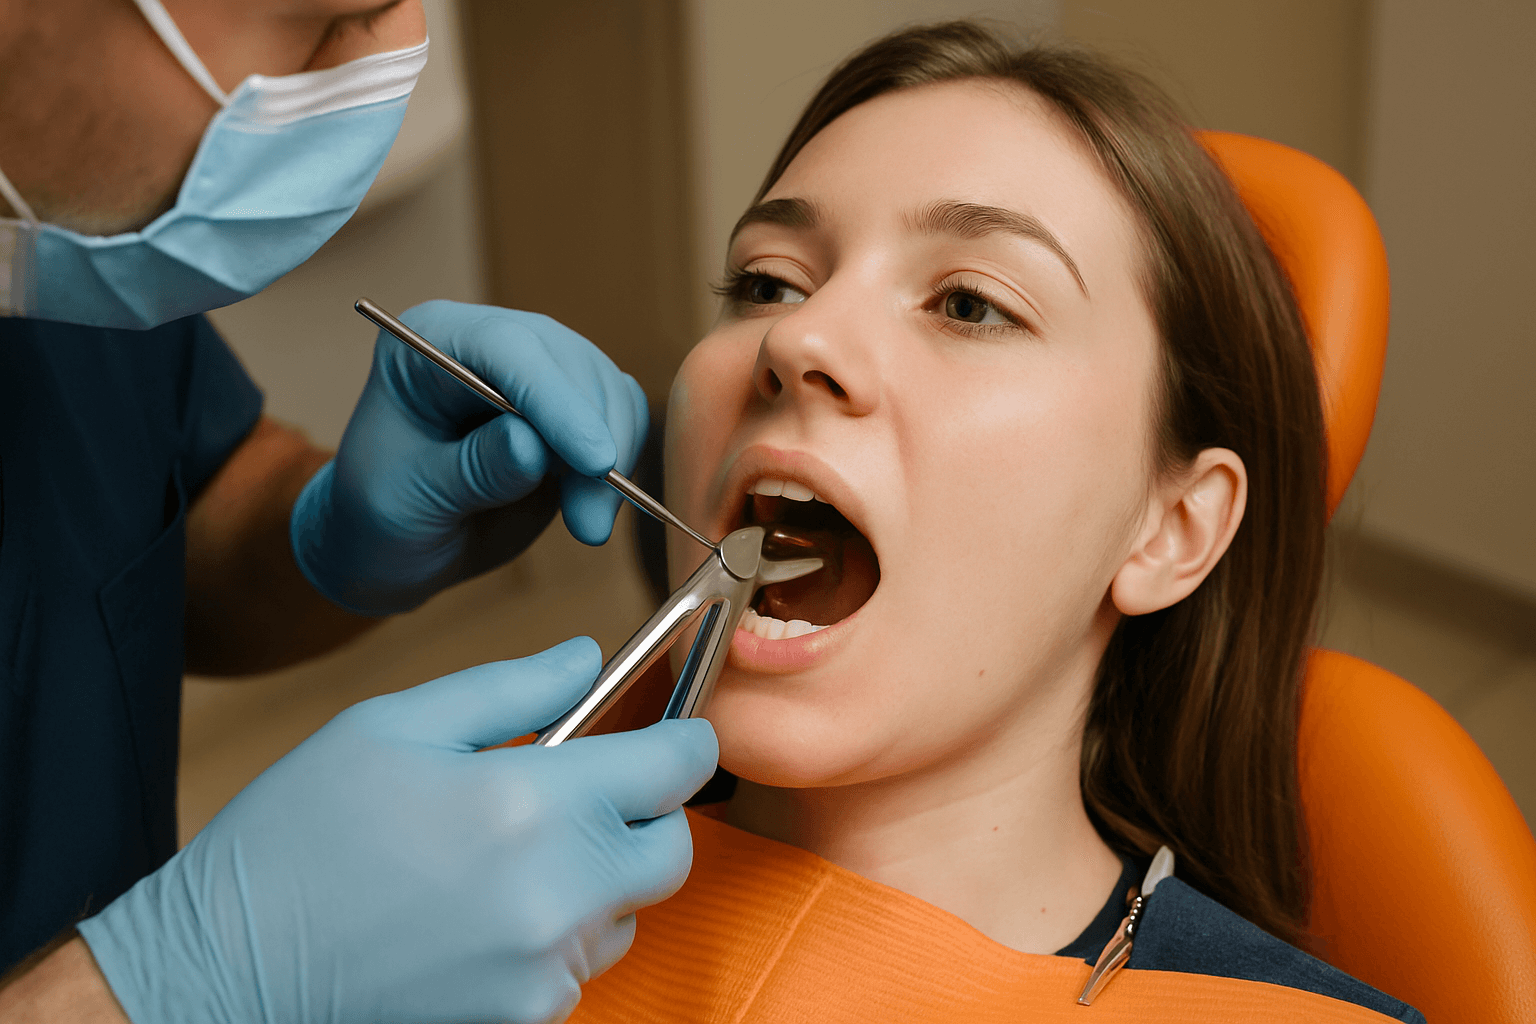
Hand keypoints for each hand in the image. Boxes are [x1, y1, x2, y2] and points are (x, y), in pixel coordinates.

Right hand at [77, 638, 717, 1023]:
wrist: (223, 968)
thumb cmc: (300, 834)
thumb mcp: (395, 725)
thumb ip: (512, 689)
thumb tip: (589, 659)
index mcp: (531, 802)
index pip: (675, 767)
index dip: (684, 740)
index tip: (674, 733)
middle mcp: (557, 893)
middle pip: (672, 851)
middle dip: (646, 815)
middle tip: (586, 795)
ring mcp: (544, 968)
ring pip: (626, 912)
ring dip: (597, 880)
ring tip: (506, 859)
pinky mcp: (523, 1019)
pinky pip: (575, 966)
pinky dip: (553, 937)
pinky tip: (478, 915)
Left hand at [292, 300, 648, 614]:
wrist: (397, 546)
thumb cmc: (382, 516)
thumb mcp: (409, 501)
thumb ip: (470, 471)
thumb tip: (534, 446)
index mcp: (431, 342)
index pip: (507, 346)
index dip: (556, 398)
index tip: (595, 461)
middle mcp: (491, 344)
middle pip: (569, 364)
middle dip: (591, 442)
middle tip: (587, 524)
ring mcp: (537, 374)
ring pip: (606, 390)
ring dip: (613, 462)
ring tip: (586, 526)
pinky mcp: (571, 410)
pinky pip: (622, 418)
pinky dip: (624, 464)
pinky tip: (591, 509)